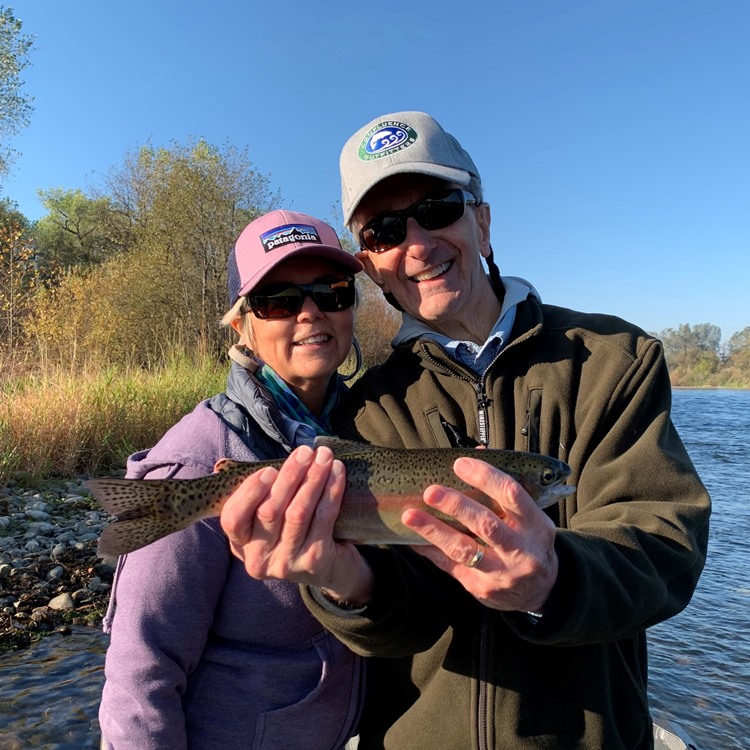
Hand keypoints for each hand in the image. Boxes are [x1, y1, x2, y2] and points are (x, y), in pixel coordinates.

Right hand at [219, 445, 373, 605]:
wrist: (332, 568)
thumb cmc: (296, 531)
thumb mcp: (271, 519)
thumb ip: (262, 493)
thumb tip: (245, 462)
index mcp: (241, 545)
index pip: (233, 519)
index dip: (249, 492)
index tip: (269, 470)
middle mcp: (258, 559)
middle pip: (269, 511)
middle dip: (289, 475)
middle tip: (305, 452)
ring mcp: (286, 564)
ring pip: (297, 512)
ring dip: (313, 478)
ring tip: (323, 457)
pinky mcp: (314, 561)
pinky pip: (323, 518)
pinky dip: (331, 490)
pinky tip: (336, 472)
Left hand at [402, 456, 557, 613]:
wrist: (541, 591)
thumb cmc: (529, 542)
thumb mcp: (529, 517)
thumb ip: (502, 489)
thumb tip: (475, 452)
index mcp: (536, 526)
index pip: (511, 495)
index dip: (485, 477)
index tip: (460, 464)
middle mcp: (521, 551)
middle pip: (486, 524)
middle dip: (456, 506)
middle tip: (430, 491)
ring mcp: (501, 573)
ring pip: (464, 550)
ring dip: (434, 530)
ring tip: (410, 515)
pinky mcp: (481, 587)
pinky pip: (449, 566)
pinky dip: (429, 549)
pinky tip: (412, 537)